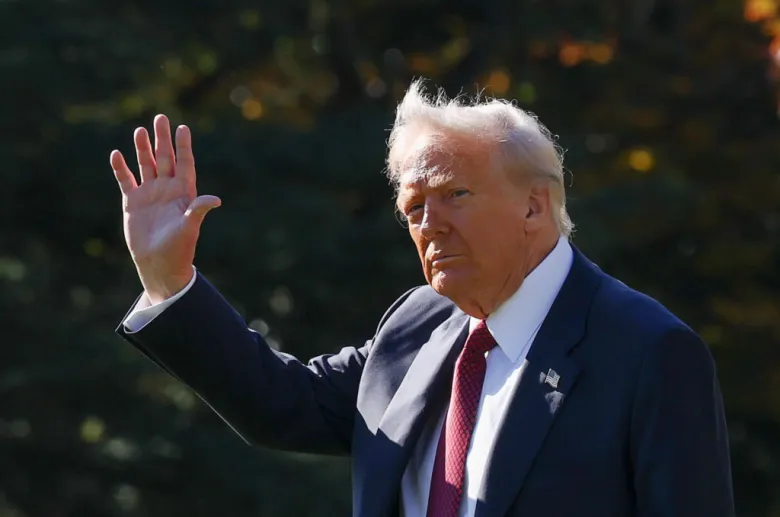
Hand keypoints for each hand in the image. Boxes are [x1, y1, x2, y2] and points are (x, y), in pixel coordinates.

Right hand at [110, 114, 220, 303]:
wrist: (159, 263)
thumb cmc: (179, 247)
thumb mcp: (189, 227)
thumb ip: (198, 211)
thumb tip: (216, 200)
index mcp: (183, 193)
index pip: (184, 163)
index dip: (183, 146)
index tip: (183, 128)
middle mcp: (167, 189)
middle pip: (164, 159)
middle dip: (162, 139)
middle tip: (160, 117)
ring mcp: (149, 194)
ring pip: (145, 165)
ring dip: (142, 149)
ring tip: (140, 131)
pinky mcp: (133, 202)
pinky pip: (126, 180)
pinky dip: (121, 168)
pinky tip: (116, 154)